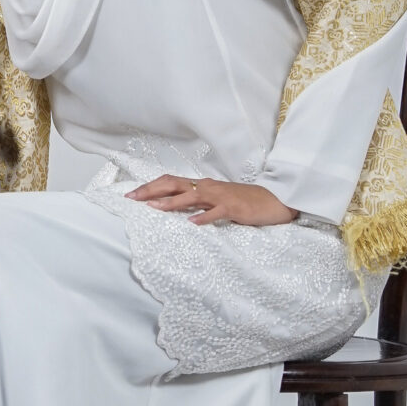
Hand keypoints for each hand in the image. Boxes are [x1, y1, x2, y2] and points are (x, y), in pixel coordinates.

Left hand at [126, 176, 299, 226]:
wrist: (274, 200)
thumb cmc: (244, 202)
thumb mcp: (217, 200)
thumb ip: (198, 202)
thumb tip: (175, 207)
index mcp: (202, 185)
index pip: (171, 181)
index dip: (150, 186)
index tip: (132, 194)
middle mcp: (207, 187)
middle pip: (174, 184)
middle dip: (151, 191)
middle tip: (132, 198)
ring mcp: (220, 197)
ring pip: (191, 197)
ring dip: (171, 202)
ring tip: (153, 208)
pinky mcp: (233, 208)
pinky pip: (216, 213)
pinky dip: (203, 217)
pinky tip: (191, 223)